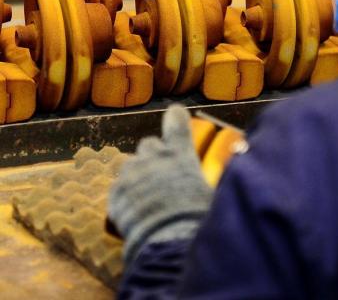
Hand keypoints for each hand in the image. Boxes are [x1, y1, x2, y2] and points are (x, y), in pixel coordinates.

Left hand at [108, 105, 211, 262]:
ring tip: (145, 196)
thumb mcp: (205, 193)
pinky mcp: (116, 192)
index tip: (175, 112)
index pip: (177, 125)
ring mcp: (132, 173)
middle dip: (153, 154)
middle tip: (159, 172)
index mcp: (180, 156)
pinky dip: (126, 195)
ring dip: (137, 174)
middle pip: (148, 143)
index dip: (175, 117)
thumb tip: (205, 179)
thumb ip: (197, 179)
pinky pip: (119, 187)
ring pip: (130, 164)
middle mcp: (154, 158)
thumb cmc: (195, 218)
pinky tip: (135, 211)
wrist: (168, 239)